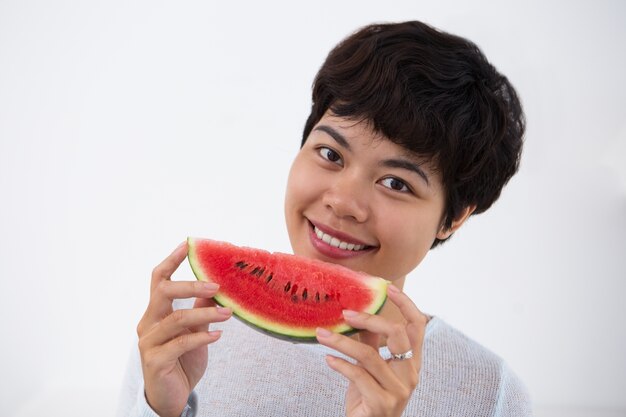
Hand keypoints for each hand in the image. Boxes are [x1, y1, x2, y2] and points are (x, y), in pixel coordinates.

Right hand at [136, 242, 231, 416]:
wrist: (172, 398)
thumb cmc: (182, 362)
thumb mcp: (195, 332)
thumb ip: (200, 309)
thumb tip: (216, 286)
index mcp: (155, 313)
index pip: (158, 280)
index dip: (171, 260)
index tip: (186, 244)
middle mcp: (148, 324)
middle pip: (163, 293)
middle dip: (190, 285)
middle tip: (217, 285)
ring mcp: (148, 343)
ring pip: (176, 319)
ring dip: (205, 314)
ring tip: (228, 313)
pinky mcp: (155, 361)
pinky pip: (180, 343)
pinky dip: (201, 337)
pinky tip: (217, 336)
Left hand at [315, 285, 426, 416]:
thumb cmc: (369, 397)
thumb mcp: (371, 367)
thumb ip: (370, 342)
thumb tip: (358, 312)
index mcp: (412, 362)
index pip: (418, 326)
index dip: (406, 304)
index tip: (388, 287)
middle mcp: (410, 375)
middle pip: (397, 334)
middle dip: (369, 319)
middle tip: (345, 313)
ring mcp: (398, 391)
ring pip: (369, 355)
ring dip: (341, 342)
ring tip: (322, 334)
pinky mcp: (381, 403)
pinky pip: (357, 376)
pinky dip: (340, 365)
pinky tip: (328, 359)